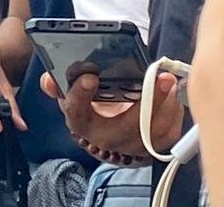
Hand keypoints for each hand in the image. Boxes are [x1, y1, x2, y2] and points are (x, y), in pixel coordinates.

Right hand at [41, 70, 183, 163]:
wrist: (106, 132)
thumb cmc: (90, 107)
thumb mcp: (69, 94)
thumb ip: (57, 84)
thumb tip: (48, 80)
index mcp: (81, 122)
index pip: (76, 109)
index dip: (81, 94)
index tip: (90, 76)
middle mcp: (107, 139)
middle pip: (128, 124)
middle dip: (148, 100)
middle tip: (159, 76)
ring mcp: (133, 146)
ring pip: (155, 130)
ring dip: (168, 104)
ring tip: (170, 80)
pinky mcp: (154, 147)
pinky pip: (170, 134)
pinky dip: (176, 113)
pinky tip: (175, 93)